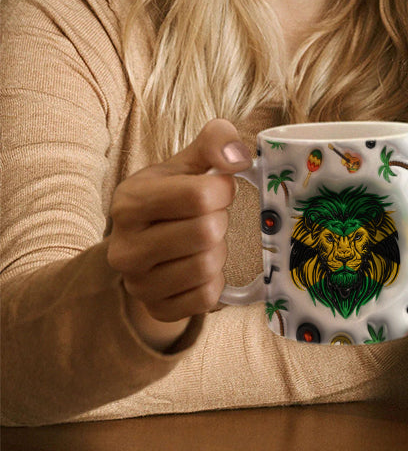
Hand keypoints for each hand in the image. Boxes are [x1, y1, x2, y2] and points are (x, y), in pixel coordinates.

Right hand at [107, 119, 250, 349]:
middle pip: (206, 232)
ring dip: (219, 251)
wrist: (147, 244)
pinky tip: (203, 267)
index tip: (219, 190)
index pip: (199, 195)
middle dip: (220, 221)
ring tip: (205, 242)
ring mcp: (137, 284)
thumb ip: (215, 141)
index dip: (223, 190)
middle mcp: (125, 247)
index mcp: (129, 202)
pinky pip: (207, 298)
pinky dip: (216, 281)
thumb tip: (238, 157)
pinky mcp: (156, 309)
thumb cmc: (173, 197)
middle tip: (210, 218)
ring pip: (208, 266)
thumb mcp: (188, 162)